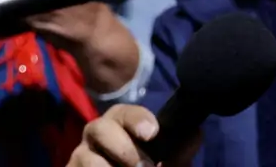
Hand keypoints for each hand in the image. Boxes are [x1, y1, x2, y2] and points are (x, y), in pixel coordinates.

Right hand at [68, 104, 200, 166]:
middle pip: (98, 127)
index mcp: (120, 128)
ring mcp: (80, 157)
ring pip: (86, 157)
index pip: (122, 113)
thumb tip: (195, 133)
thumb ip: (179, 154)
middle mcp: (96, 138)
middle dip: (122, 147)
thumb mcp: (168, 166)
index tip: (152, 133)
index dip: (136, 119)